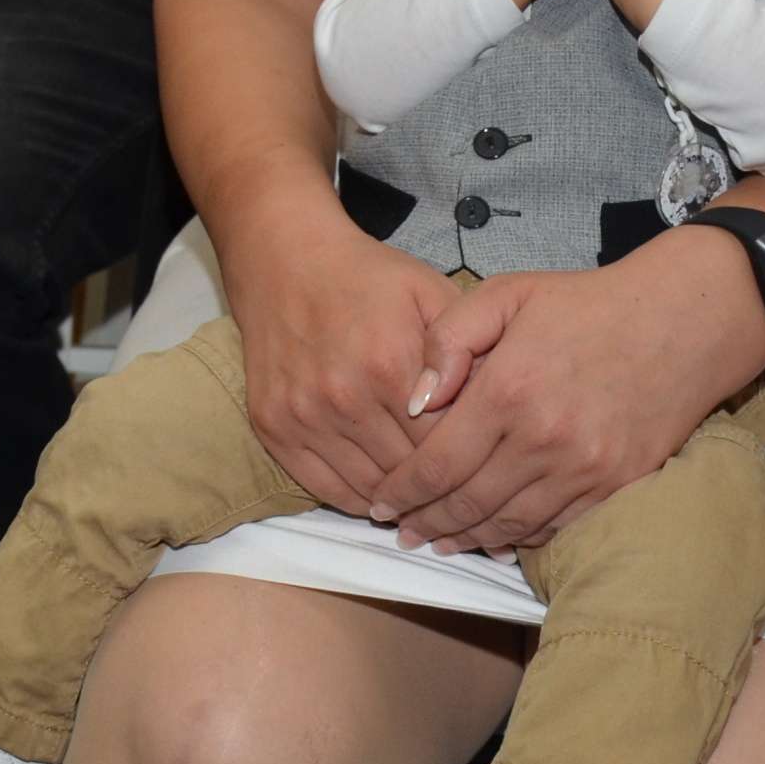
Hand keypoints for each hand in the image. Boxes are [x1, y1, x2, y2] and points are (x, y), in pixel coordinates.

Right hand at [222, 218, 466, 514]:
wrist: (284, 260)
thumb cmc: (367, 279)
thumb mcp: (431, 293)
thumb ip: (466, 351)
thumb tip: (492, 412)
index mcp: (390, 363)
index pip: (447, 443)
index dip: (475, 460)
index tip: (492, 469)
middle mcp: (343, 396)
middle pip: (411, 473)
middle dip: (445, 488)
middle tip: (470, 499)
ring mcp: (303, 415)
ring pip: (370, 490)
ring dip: (405, 502)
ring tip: (432, 504)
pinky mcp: (272, 427)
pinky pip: (326, 488)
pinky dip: (360, 499)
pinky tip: (384, 495)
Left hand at [367, 238, 763, 555]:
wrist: (680, 321)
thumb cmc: (583, 304)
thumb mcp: (504, 295)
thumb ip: (448, 342)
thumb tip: (412, 402)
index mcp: (508, 390)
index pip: (438, 462)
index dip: (403, 492)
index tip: (379, 505)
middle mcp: (545, 439)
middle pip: (469, 503)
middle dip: (427, 523)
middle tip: (401, 532)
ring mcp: (586, 469)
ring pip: (511, 524)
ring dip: (469, 539)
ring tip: (439, 541)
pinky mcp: (618, 485)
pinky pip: (557, 526)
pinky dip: (521, 537)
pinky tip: (497, 536)